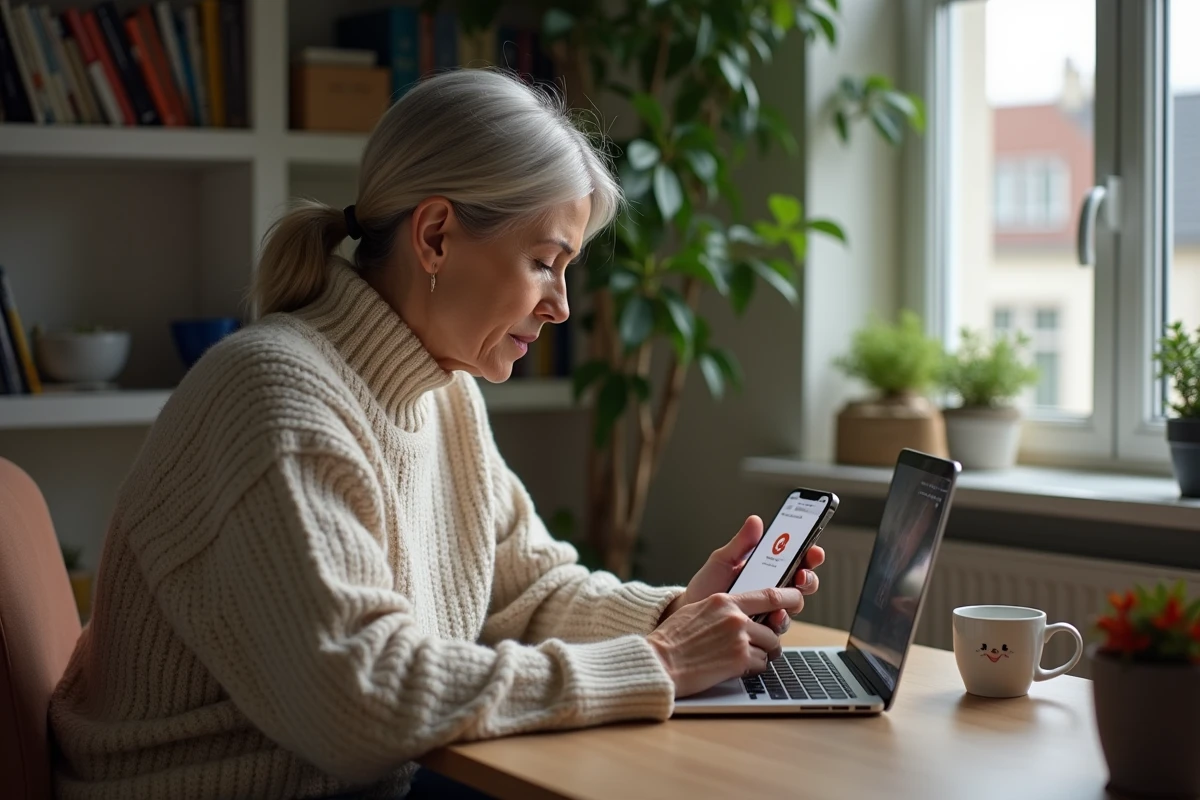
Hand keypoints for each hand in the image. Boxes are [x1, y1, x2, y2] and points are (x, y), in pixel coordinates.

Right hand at [647, 588, 802, 697]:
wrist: (660, 661)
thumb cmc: (672, 639)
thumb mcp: (697, 610)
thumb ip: (722, 608)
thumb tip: (739, 611)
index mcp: (724, 601)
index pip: (768, 595)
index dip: (789, 598)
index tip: (796, 599)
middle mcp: (735, 617)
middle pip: (774, 625)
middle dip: (773, 636)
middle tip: (767, 643)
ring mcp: (739, 638)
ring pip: (770, 646)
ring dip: (761, 654)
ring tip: (740, 658)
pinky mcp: (740, 660)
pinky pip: (761, 664)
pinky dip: (752, 668)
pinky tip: (733, 668)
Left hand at [663, 515, 824, 634]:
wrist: (691, 613)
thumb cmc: (708, 585)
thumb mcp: (722, 560)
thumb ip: (741, 543)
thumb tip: (755, 521)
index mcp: (768, 568)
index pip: (797, 559)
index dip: (810, 555)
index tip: (813, 551)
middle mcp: (773, 589)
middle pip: (804, 583)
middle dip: (808, 578)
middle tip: (801, 575)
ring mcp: (770, 609)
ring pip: (795, 606)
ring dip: (794, 602)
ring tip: (783, 600)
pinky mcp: (762, 628)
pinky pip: (779, 627)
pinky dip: (779, 622)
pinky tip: (772, 618)